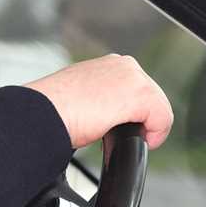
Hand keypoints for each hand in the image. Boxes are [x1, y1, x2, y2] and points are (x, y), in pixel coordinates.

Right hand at [24, 54, 172, 149]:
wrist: (43, 112)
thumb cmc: (51, 109)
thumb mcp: (78, 96)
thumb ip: (98, 98)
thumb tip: (103, 115)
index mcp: (107, 64)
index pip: (135, 88)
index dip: (133, 112)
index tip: (121, 126)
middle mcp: (122, 65)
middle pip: (152, 96)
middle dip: (142, 119)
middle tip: (123, 136)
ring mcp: (133, 77)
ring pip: (159, 107)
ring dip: (148, 126)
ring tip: (127, 139)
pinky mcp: (140, 95)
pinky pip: (163, 119)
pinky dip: (156, 134)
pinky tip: (142, 142)